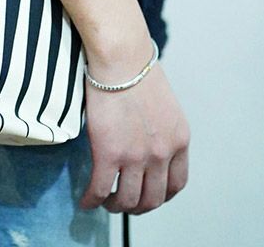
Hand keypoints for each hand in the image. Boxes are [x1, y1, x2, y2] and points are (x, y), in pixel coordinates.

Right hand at [79, 54, 189, 214]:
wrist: (120, 56)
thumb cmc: (135, 68)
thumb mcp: (163, 103)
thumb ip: (160, 127)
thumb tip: (144, 137)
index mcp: (179, 140)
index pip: (176, 184)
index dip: (161, 196)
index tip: (148, 194)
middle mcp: (162, 153)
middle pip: (153, 199)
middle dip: (137, 206)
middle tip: (123, 201)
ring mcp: (137, 157)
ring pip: (127, 200)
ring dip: (115, 206)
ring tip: (104, 201)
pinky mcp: (110, 154)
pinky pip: (101, 189)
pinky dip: (92, 200)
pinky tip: (85, 201)